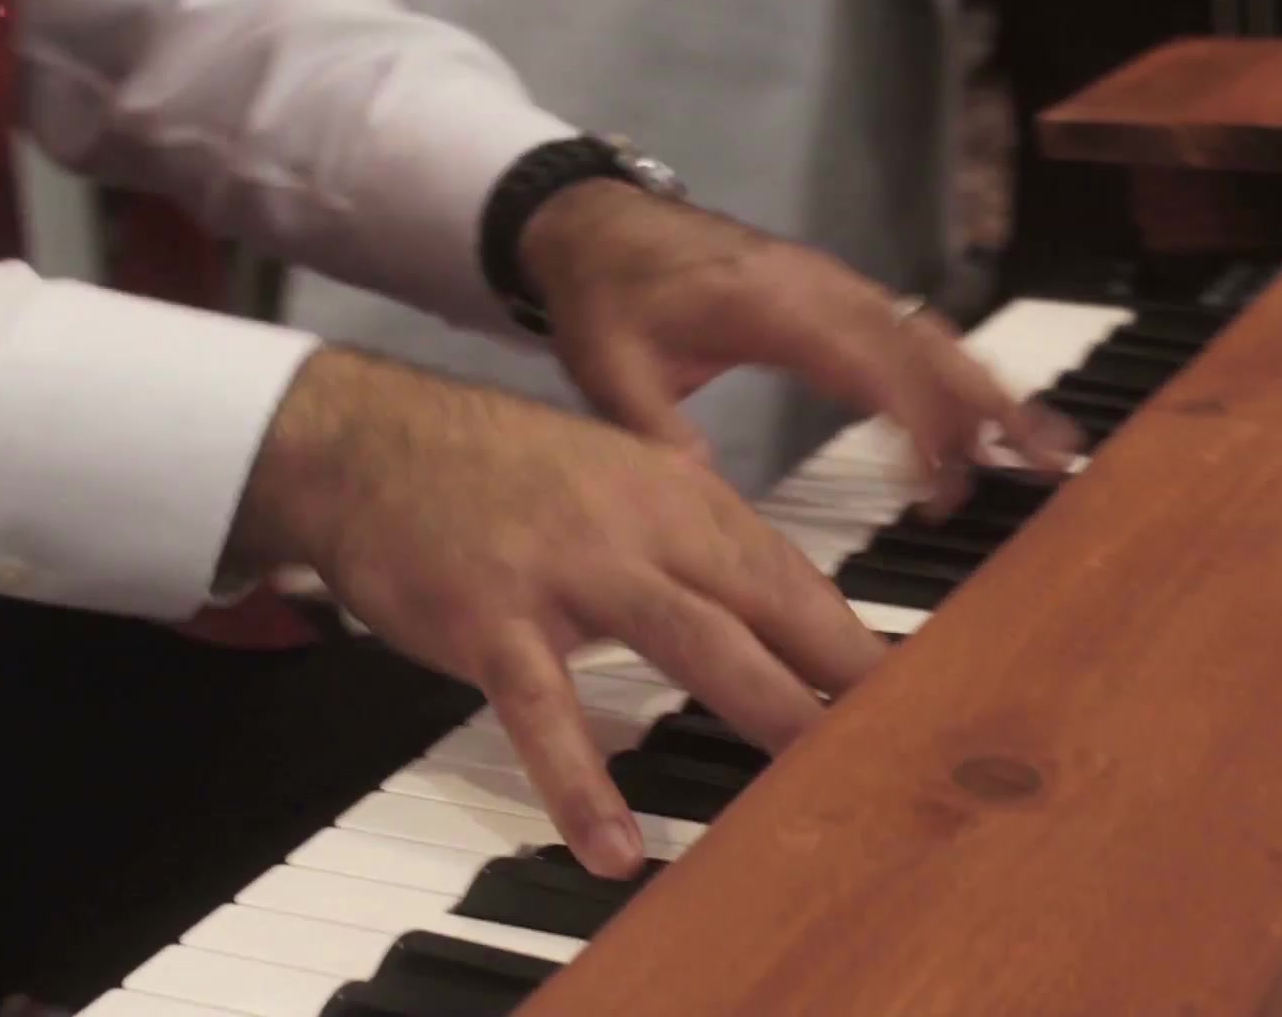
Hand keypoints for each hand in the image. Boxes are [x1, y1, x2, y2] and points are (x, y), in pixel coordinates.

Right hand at [226, 349, 884, 877]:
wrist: (368, 437)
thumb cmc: (502, 472)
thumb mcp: (618, 483)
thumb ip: (692, 541)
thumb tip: (773, 608)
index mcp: (679, 493)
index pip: (790, 572)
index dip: (853, 636)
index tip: (914, 692)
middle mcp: (640, 523)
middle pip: (765, 602)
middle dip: (841, 673)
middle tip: (902, 740)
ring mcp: (567, 569)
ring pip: (690, 641)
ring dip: (762, 710)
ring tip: (812, 782)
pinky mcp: (491, 618)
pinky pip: (546, 709)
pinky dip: (580, 782)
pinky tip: (614, 845)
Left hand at [519, 179, 1080, 514]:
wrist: (596, 223)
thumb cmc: (606, 296)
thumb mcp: (610, 369)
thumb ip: (655, 432)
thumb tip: (701, 498)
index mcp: (772, 305)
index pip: (866, 365)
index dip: (915, 422)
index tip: (942, 486)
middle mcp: (821, 289)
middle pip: (927, 345)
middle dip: (993, 405)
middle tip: (1050, 462)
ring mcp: (836, 288)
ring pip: (933, 337)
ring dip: (992, 392)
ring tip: (1049, 450)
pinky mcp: (838, 296)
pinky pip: (914, 331)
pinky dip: (961, 375)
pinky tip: (993, 419)